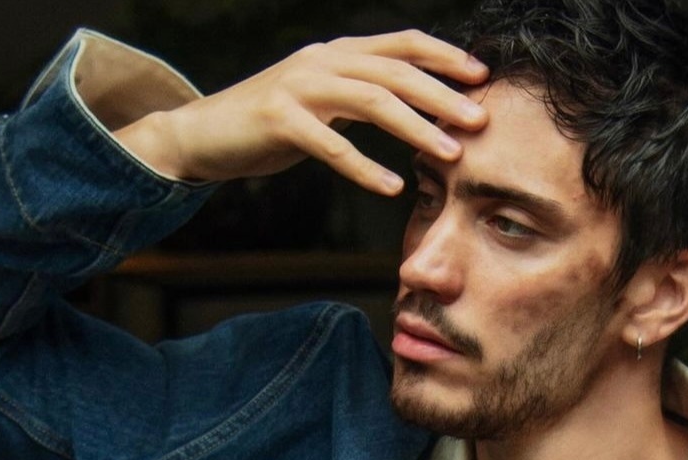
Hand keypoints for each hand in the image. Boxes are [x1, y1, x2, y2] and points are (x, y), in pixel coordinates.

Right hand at [114, 30, 487, 187]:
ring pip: (371, 101)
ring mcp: (299, 86)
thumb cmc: (273, 124)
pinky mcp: (279, 119)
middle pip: (395, 71)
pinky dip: (364, 167)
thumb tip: (413, 106)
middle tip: (480, 121)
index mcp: (338, 53)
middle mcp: (322, 61)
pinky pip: (330, 145)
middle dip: (442, 95)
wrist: (206, 133)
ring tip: (450, 156)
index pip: (401, 43)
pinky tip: (392, 188)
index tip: (481, 77)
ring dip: (416, 128)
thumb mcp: (324, 101)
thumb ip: (362, 95)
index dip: (443, 56)